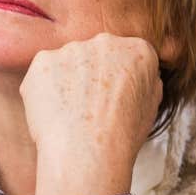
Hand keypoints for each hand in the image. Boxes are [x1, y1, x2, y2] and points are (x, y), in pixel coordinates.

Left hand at [20, 34, 162, 194]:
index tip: (115, 96)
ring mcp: (72, 49)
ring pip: (69, 62)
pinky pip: (44, 72)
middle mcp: (106, 42)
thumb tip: (137, 78)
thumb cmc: (121, 136)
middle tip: (91, 106)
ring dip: (68, 80)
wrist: (87, 152)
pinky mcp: (44, 61)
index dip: (122, 78)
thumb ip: (145, 82)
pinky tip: (54, 111)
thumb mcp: (152, 107)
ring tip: (71, 113)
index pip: (130, 56)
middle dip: (94, 74)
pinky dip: (46, 89)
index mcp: (139, 51)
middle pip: (98, 54)